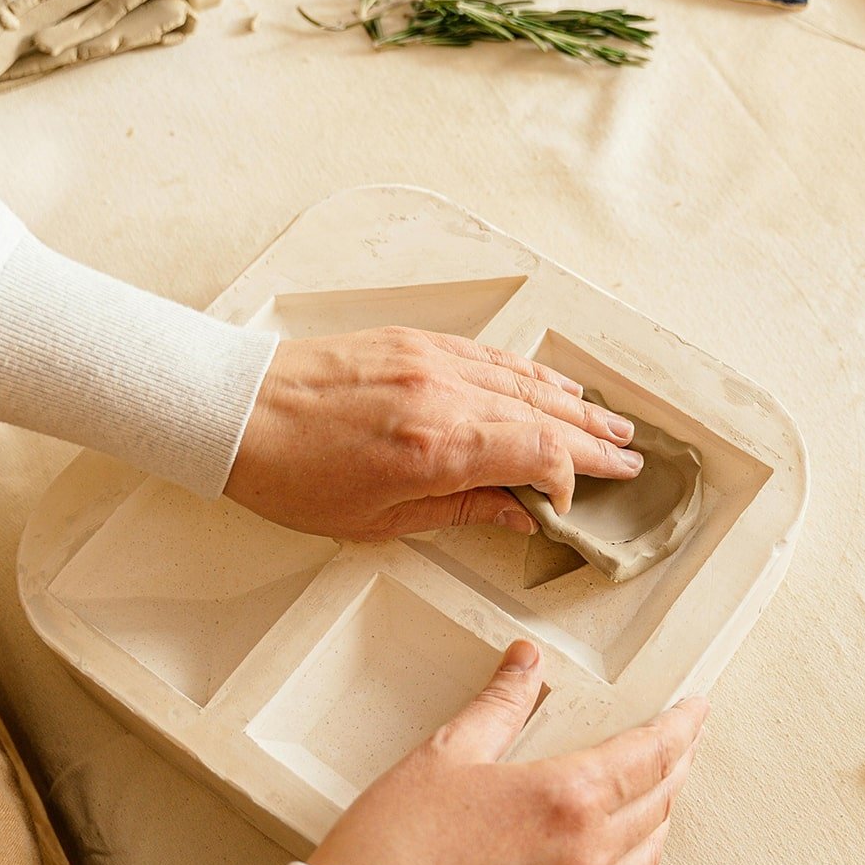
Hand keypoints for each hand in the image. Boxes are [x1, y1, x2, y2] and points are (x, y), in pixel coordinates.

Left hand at [225, 328, 643, 540]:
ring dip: (574, 405)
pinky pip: (491, 357)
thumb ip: (460, 512)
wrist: (235, 412)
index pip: (539, 455)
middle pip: (544, 416)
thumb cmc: (291, 474)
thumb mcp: (378, 521)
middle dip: (592, 441)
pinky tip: (554, 386)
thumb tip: (518, 513)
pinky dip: (530, 374)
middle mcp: (443, 396)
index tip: (575, 501)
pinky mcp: (415, 343)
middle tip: (629, 459)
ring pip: (525, 382)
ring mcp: (431, 362)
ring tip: (611, 424)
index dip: (571, 479)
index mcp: (435, 447)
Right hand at [310, 640, 707, 864]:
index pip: (652, 753)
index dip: (682, 726)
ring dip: (660, 816)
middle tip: (681, 742)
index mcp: (567, 799)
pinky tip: (618, 856)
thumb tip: (526, 663)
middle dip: (677, 764)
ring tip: (657, 792)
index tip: (695, 710)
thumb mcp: (449, 753)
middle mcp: (588, 855)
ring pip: (648, 855)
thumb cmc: (397, 846)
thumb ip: (501, 704)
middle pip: (661, 801)